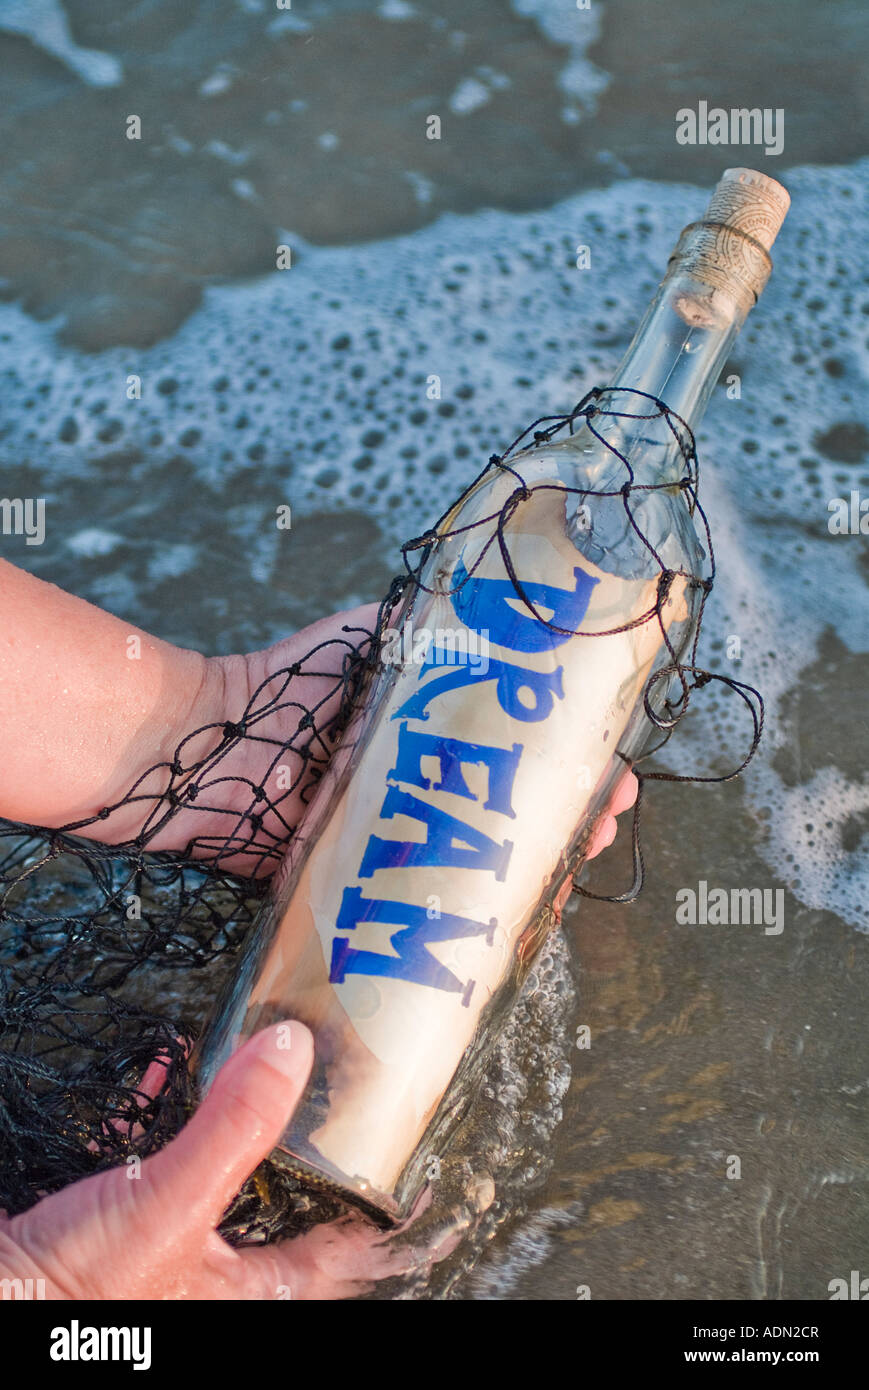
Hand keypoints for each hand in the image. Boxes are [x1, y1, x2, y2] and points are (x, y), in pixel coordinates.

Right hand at [0, 1022, 436, 1299]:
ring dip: (251, 1117)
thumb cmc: (78, 1294)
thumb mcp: (172, 1203)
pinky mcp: (128, 1218)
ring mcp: (178, 1245)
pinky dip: (175, 1107)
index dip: (399, 1204)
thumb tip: (294, 1048)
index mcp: (259, 1289)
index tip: (434, 1155)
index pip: (357, 1247)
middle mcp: (226, 1270)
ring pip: (236, 1172)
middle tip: (351, 1077)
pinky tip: (173, 1066)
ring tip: (277, 1057)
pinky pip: (168, 1153)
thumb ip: (235, 1127)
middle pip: (298, 1196)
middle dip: (320, 1136)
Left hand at [99, 603, 638, 875]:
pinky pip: (425, 904)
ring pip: (480, 860)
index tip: (611, 762)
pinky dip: (472, 913)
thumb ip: (421, 632)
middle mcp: (422, 789)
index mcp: (429, 735)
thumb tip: (496, 605)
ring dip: (539, 863)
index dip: (568, 757)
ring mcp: (397, 841)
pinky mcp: (364, 886)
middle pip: (511, 807)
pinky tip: (518, 914)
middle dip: (570, 813)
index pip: (516, 748)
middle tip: (609, 816)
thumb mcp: (366, 642)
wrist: (204, 749)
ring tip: (581, 858)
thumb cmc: (283, 685)